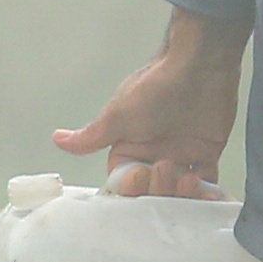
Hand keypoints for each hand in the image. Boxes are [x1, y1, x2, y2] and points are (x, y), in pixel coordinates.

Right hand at [56, 8, 248, 195]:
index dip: (133, 186)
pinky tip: (204, 191)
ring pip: (177, 194)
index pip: (125, 182)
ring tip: (187, 177)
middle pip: (151, 192)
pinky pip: (205, 187)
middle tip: (167, 168)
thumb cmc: (155, 87)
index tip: (141, 173)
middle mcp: (152, 155)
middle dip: (159, 188)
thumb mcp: (118, 115)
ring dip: (182, 193)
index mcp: (127, 148)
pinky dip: (205, 194)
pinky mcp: (205, 157)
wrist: (199, 67)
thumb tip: (57, 139)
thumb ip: (91, 136)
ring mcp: (180, 157)